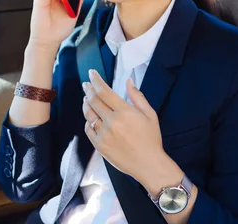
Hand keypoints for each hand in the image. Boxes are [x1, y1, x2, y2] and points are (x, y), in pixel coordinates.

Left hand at [82, 70, 179, 186]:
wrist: (148, 164)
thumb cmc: (151, 138)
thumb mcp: (150, 114)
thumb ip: (137, 96)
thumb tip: (129, 80)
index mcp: (124, 112)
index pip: (104, 92)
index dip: (96, 80)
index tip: (92, 73)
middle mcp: (111, 122)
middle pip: (93, 101)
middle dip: (88, 89)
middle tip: (86, 84)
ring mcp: (103, 135)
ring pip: (88, 115)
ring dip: (86, 104)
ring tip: (86, 98)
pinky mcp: (99, 146)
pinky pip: (88, 130)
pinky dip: (87, 121)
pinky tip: (90, 117)